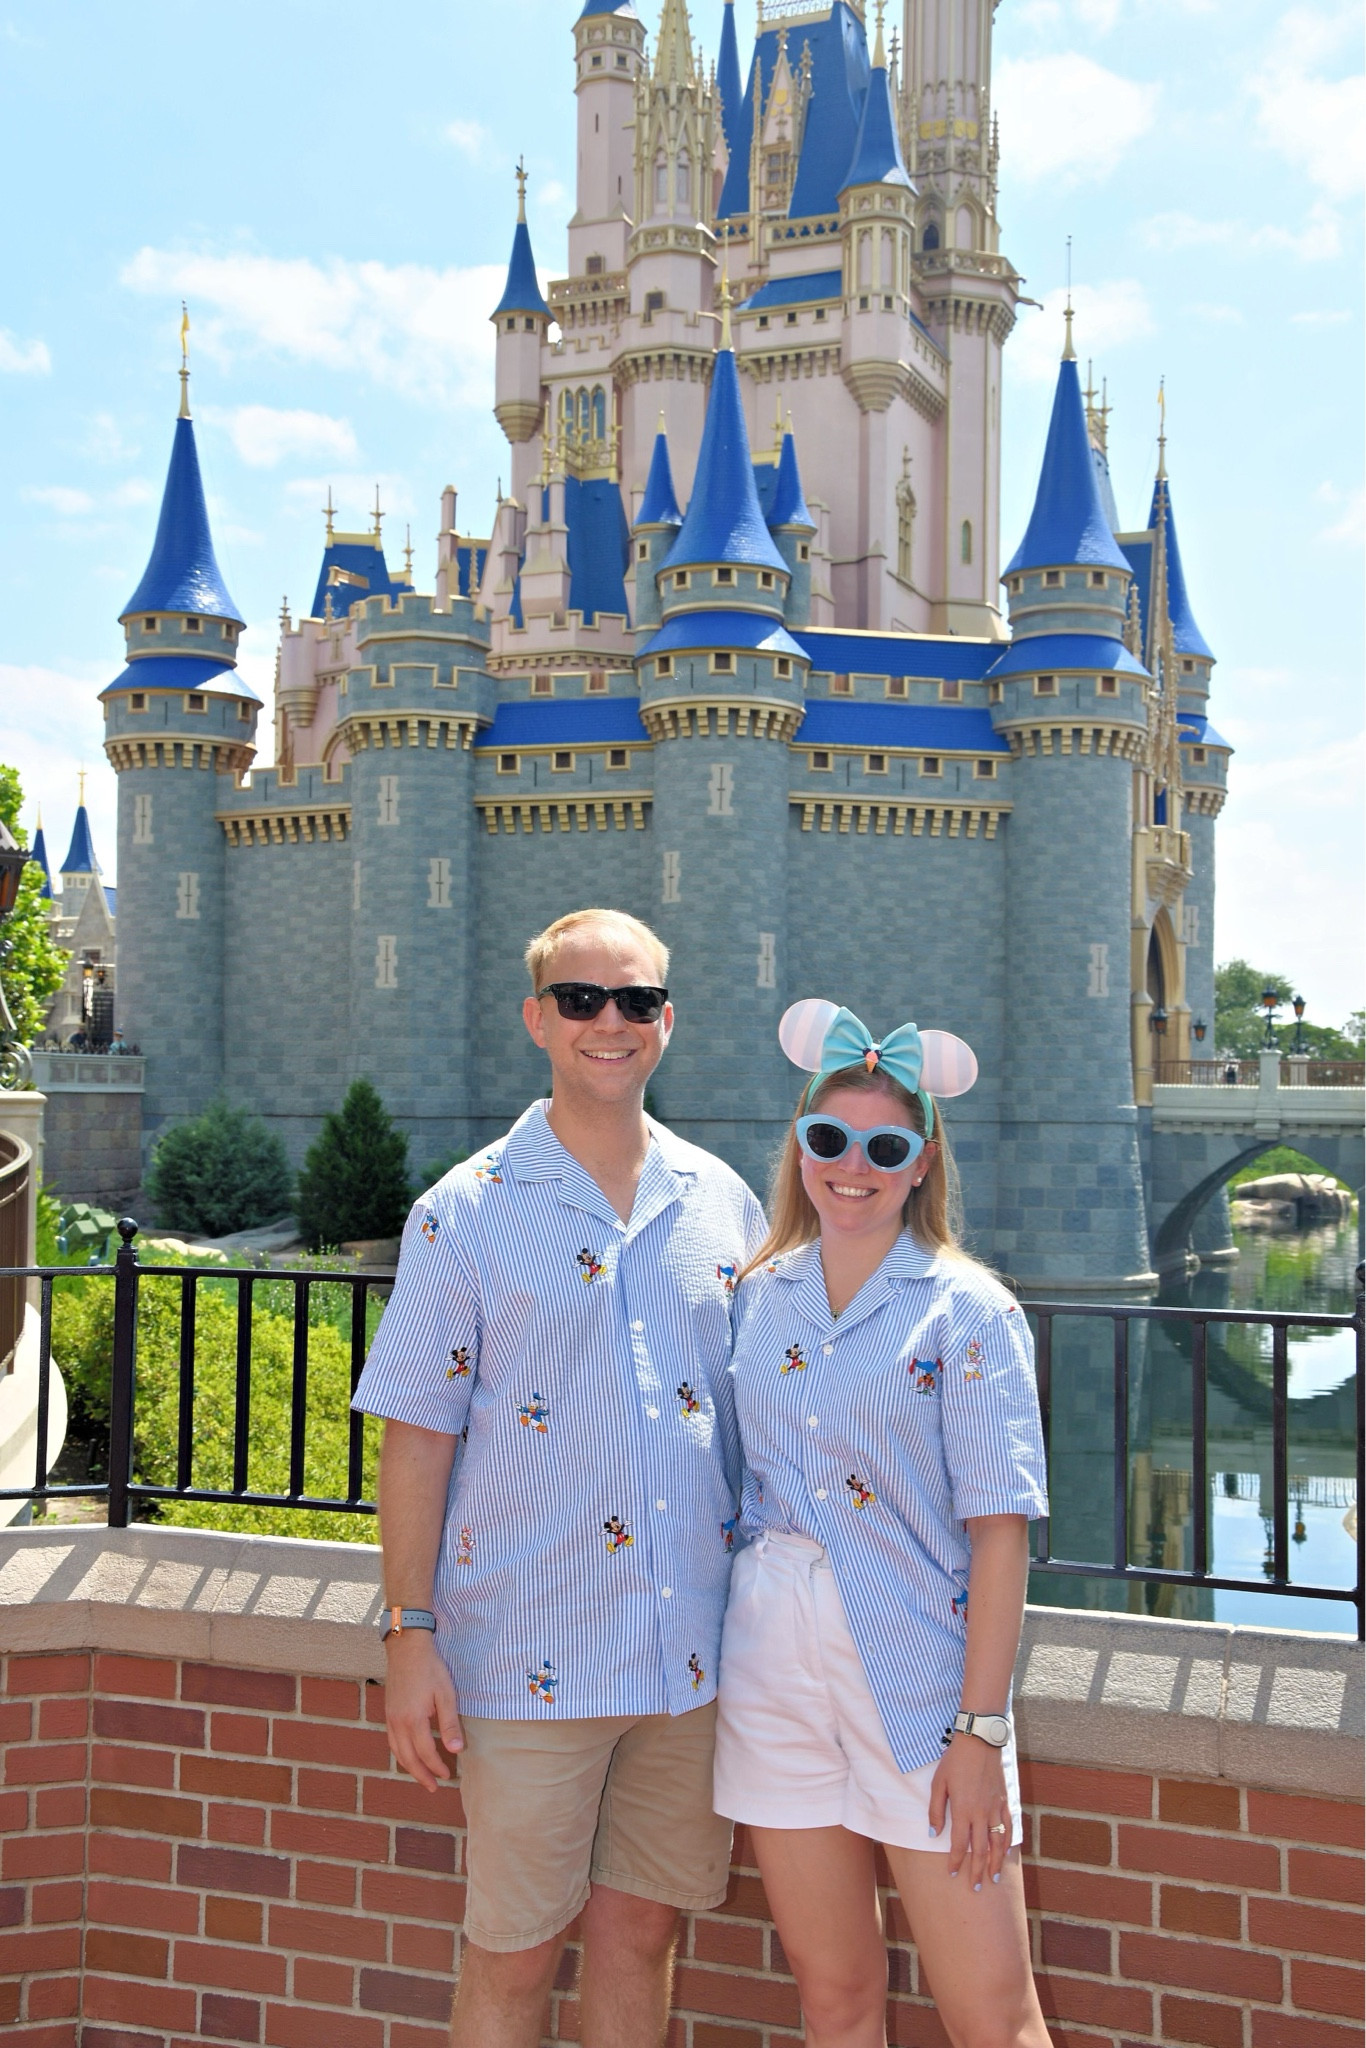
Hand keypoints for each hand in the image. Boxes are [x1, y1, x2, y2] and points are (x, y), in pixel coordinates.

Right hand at [383, 1631, 463, 1789]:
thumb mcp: (446, 1694)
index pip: (425, 1753)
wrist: (407, 1647)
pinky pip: (392, 1741)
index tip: (448, 1776)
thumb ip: (450, 1723)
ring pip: (397, 1751)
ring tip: (421, 1776)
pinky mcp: (388, 1712)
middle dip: (421, 1775)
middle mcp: (398, 1723)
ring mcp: (390, 1718)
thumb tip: (456, 1750)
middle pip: (408, 1758)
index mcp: (413, 1720)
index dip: (437, 1767)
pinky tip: (408, 1755)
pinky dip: (400, 1754)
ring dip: (409, 1767)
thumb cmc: (430, 1668)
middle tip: (433, 1787)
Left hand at [928, 1733, 1012, 1891]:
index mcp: (963, 1809)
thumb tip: (933, 1834)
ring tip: (992, 1878)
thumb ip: (935, 1810)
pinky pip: (1009, 1826)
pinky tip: (1006, 1853)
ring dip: (995, 1862)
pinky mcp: (1005, 1801)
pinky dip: (1008, 1842)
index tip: (953, 1873)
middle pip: (980, 1849)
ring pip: (997, 1842)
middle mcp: (981, 1813)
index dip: (956, 1861)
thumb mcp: (938, 1783)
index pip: (959, 1844)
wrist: (980, 1741)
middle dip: (976, 1870)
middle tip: (974, 1887)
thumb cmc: (955, 1761)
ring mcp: (995, 1808)